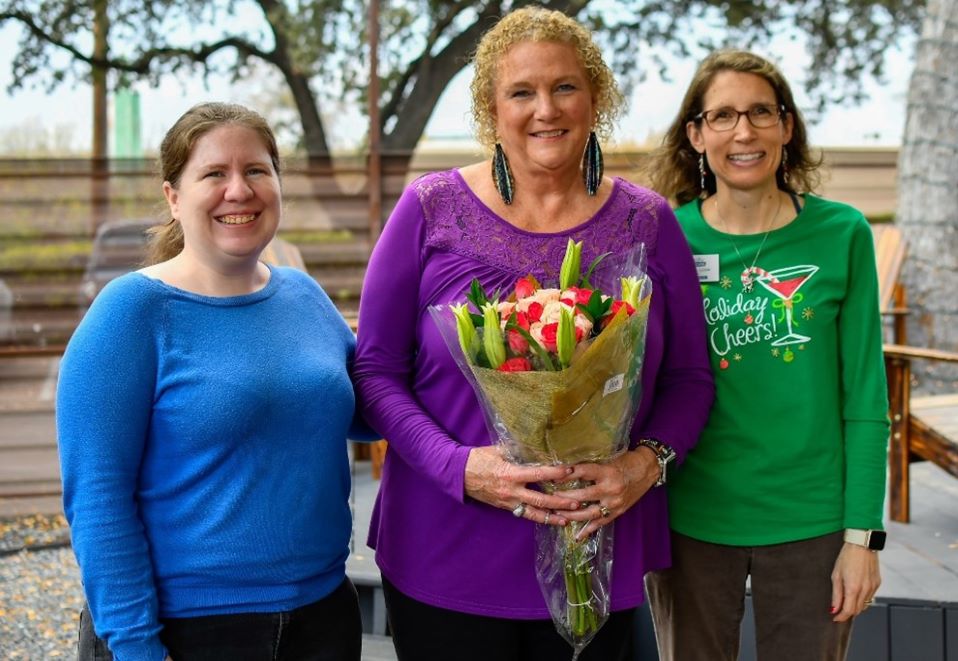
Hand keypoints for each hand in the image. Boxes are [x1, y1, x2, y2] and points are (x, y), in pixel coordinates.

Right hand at [464, 446, 578, 524]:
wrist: (460, 474)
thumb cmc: (479, 459)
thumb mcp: (498, 449)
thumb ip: (518, 449)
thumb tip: (537, 444)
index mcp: (511, 473)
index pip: (538, 474)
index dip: (555, 473)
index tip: (570, 470)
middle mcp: (512, 491)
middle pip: (540, 499)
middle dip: (560, 502)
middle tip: (577, 502)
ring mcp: (509, 502)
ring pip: (534, 513)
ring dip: (552, 516)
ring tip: (568, 519)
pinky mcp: (506, 507)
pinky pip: (525, 515)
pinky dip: (539, 518)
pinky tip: (551, 520)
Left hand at [552, 447, 660, 538]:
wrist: (647, 469)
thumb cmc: (626, 461)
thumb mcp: (608, 458)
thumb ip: (591, 466)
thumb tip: (568, 468)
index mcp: (607, 472)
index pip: (583, 473)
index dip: (567, 475)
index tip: (552, 476)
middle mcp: (610, 489)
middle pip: (582, 496)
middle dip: (564, 497)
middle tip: (550, 497)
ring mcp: (614, 503)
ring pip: (589, 513)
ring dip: (571, 515)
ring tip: (557, 513)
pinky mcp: (618, 512)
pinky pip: (600, 523)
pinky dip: (588, 530)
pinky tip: (577, 535)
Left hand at [830, 542, 880, 621]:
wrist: (862, 544)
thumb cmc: (846, 557)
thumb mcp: (836, 575)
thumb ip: (836, 594)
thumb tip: (834, 609)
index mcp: (853, 588)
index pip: (849, 611)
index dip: (841, 617)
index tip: (835, 618)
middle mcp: (865, 590)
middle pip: (857, 610)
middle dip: (847, 613)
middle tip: (838, 611)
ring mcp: (873, 587)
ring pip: (865, 605)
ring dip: (855, 607)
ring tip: (846, 602)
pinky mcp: (877, 583)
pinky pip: (870, 597)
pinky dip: (862, 599)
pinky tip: (856, 593)